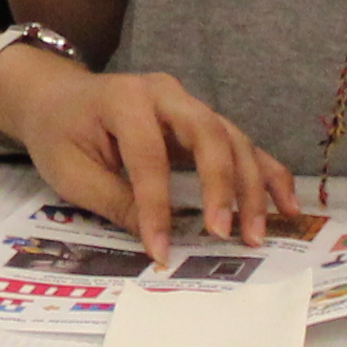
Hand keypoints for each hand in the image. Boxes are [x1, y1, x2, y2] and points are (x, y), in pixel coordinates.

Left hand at [0, 52, 302, 263]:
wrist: (58, 98)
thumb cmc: (60, 134)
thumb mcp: (71, 172)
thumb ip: (114, 201)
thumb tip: (157, 242)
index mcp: (125, 100)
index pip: (149, 157)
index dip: (156, 207)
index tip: (161, 251)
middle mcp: (166, 95)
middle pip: (209, 135)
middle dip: (222, 186)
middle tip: (226, 234)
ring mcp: (190, 105)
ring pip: (234, 141)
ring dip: (252, 188)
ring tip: (258, 233)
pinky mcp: (204, 123)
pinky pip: (242, 145)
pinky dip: (267, 175)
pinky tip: (288, 205)